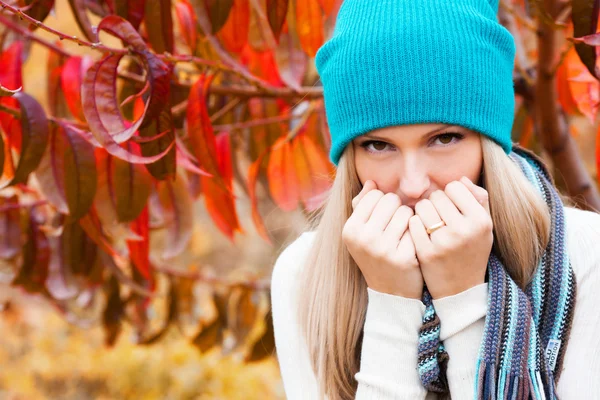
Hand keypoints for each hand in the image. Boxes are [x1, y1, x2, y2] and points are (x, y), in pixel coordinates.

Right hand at [342, 180, 423, 298]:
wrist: (391, 293)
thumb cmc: (376, 255)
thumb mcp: (361, 233)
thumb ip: (363, 205)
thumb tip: (372, 182)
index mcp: (350, 229)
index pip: (375, 194)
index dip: (384, 203)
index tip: (384, 218)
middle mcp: (363, 238)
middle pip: (391, 200)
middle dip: (398, 209)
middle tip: (396, 227)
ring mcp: (383, 249)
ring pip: (406, 211)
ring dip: (410, 220)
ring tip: (404, 235)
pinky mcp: (403, 258)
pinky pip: (416, 228)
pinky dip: (417, 234)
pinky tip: (412, 246)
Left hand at [408, 177, 492, 298]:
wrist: (461, 289)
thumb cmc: (472, 251)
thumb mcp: (484, 227)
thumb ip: (478, 199)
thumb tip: (459, 179)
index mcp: (481, 221)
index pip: (455, 187)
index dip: (449, 194)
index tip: (450, 205)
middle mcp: (464, 230)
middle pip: (436, 196)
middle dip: (434, 203)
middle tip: (438, 216)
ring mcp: (444, 242)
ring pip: (422, 207)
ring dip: (422, 212)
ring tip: (429, 223)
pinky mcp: (427, 252)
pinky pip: (413, 223)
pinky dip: (414, 225)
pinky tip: (420, 233)